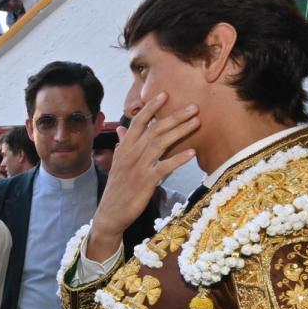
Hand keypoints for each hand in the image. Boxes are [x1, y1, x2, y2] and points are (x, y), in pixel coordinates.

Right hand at [86, 93, 199, 260]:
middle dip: (174, 116)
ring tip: (197, 122)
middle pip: (154, 129)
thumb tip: (122, 130)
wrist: (110, 214)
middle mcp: (130, 154)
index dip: (151, 108)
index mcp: (124, 148)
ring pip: (160, 143)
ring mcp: (138, 167)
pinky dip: (179, 159)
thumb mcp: (118, 164)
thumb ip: (122, 145)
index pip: (137, 122)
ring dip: (180, 131)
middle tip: (193, 106)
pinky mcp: (146, 182)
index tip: (165, 95)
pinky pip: (164, 167)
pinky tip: (192, 152)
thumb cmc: (117, 189)